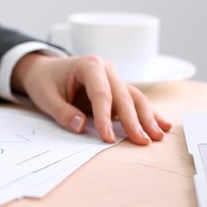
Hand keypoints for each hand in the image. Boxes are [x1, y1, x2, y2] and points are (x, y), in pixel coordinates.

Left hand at [10, 53, 170, 144]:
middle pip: (123, 96)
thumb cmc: (44, 81)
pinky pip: (133, 101)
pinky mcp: (116, 88)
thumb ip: (62, 112)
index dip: (105, 117)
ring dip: (146, 118)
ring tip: (157, 136)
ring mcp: (114, 78)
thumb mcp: (45, 97)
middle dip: (133, 120)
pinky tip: (162, 125)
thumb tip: (80, 127)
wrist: (44, 70)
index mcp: (89, 65)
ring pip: (134, 98)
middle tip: (141, 141)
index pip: (101, 94)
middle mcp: (107, 69)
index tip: (108, 138)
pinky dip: (147, 114)